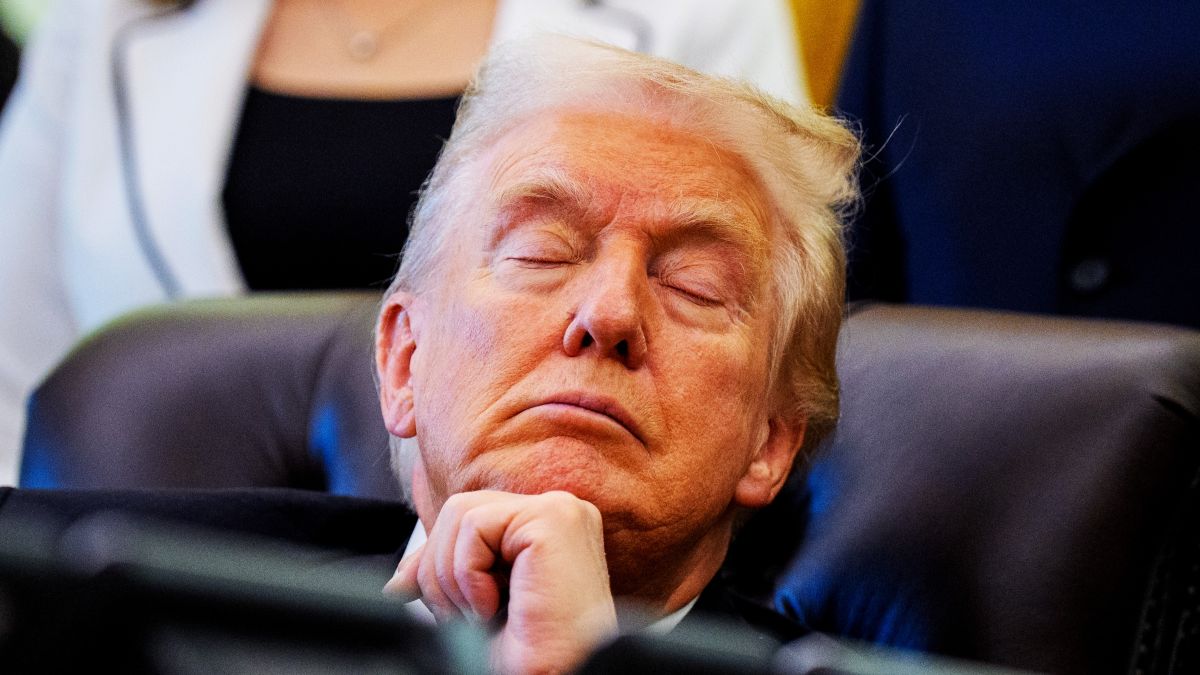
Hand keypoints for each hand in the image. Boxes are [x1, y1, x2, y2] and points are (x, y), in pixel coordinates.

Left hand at [384, 490, 617, 673]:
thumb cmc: (534, 654)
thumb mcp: (476, 606)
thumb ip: (447, 576)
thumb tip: (399, 580)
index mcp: (545, 528)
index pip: (470, 517)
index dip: (434, 556)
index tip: (408, 591)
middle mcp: (558, 512)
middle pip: (460, 509)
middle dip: (438, 568)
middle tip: (461, 616)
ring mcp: (559, 510)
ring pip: (461, 513)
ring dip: (453, 576)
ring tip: (482, 613)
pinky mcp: (553, 519)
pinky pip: (475, 525)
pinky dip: (468, 573)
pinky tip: (494, 606)